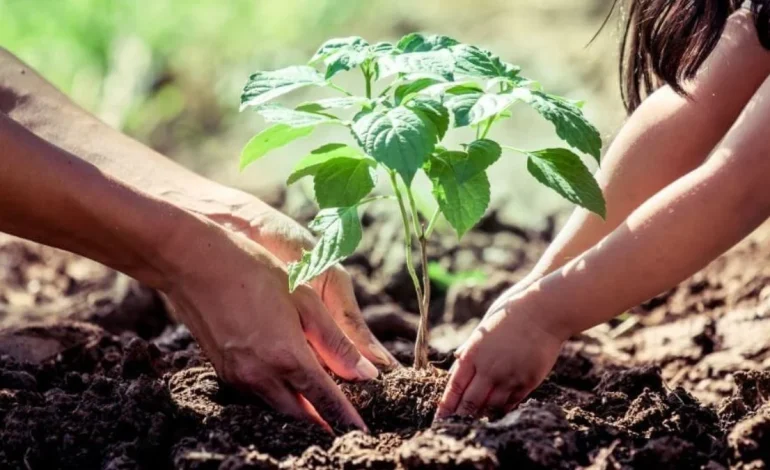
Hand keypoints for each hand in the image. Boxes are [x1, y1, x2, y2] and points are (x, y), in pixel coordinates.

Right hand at [163, 216, 377, 430]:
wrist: (195, 264)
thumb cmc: (256, 273)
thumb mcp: (306, 300)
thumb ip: (336, 342)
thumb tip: (366, 374)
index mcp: (287, 357)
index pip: (325, 401)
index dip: (346, 417)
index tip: (361, 430)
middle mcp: (261, 375)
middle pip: (301, 413)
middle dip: (324, 419)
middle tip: (344, 417)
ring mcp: (238, 377)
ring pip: (278, 407)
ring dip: (301, 409)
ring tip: (321, 403)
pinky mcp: (224, 372)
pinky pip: (258, 395)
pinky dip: (279, 396)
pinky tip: (289, 382)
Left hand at [435, 291, 565, 419]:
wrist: (542, 311)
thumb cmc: (509, 315)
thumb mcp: (482, 330)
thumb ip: (470, 350)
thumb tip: (457, 363)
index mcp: (473, 354)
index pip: (455, 387)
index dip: (446, 406)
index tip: (440, 419)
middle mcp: (489, 369)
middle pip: (471, 402)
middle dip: (461, 416)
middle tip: (454, 428)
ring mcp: (509, 376)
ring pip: (491, 406)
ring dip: (482, 415)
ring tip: (475, 423)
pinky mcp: (528, 380)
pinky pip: (512, 402)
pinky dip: (502, 408)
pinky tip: (497, 412)